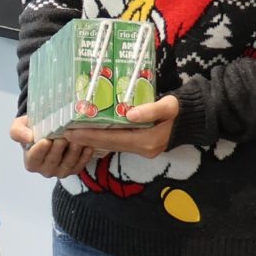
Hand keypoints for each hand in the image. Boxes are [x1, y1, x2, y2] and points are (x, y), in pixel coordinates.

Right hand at [11, 113, 94, 180]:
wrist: (47, 129)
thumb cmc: (32, 129)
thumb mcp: (20, 126)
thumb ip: (18, 132)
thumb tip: (28, 138)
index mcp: (31, 162)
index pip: (34, 159)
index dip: (39, 151)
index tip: (45, 141)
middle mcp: (45, 170)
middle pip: (53, 161)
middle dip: (58, 149)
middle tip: (63, 136)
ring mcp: (61, 171)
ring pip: (68, 164)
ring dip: (74, 152)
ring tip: (77, 139)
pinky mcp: (74, 169)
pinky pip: (80, 165)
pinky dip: (85, 156)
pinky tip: (88, 145)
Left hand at [60, 95, 179, 158]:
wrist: (191, 118)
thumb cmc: (179, 110)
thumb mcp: (169, 106)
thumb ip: (151, 110)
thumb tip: (128, 115)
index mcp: (147, 141)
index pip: (112, 138)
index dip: (90, 135)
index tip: (71, 131)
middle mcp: (142, 149)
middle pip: (109, 144)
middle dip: (86, 139)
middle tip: (64, 132)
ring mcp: (142, 149)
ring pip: (112, 144)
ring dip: (92, 139)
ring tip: (72, 132)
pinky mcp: (141, 145)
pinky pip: (118, 142)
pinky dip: (103, 137)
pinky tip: (90, 131)